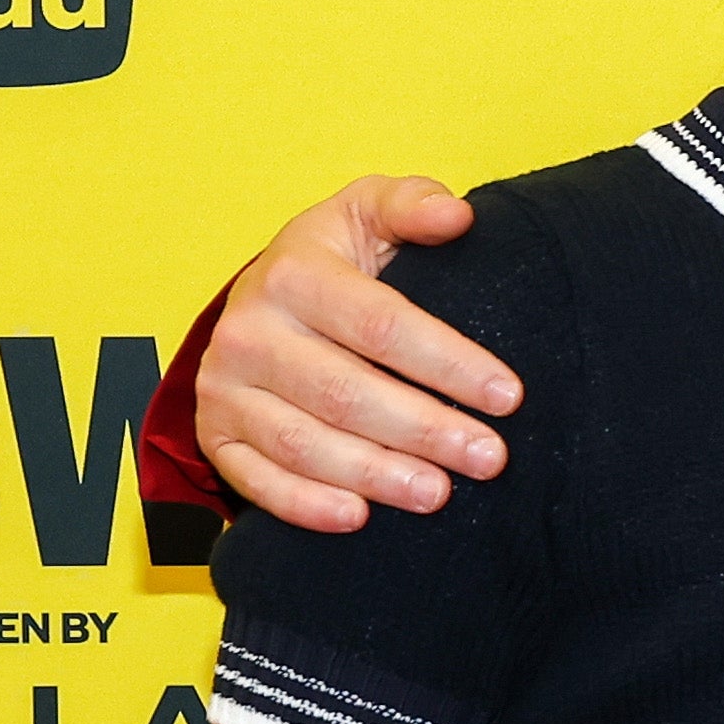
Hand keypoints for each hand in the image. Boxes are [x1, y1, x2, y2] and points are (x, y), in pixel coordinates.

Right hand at [194, 177, 521, 532]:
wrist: (264, 296)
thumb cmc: (335, 258)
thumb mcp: (369, 213)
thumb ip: (413, 205)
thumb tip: (458, 216)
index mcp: (293, 273)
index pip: (383, 325)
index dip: (449, 364)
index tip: (508, 396)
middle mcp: (248, 331)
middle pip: (345, 392)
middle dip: (424, 430)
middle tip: (488, 458)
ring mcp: (223, 387)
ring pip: (303, 442)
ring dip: (375, 474)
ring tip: (439, 494)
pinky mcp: (215, 433)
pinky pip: (255, 479)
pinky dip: (305, 504)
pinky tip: (359, 517)